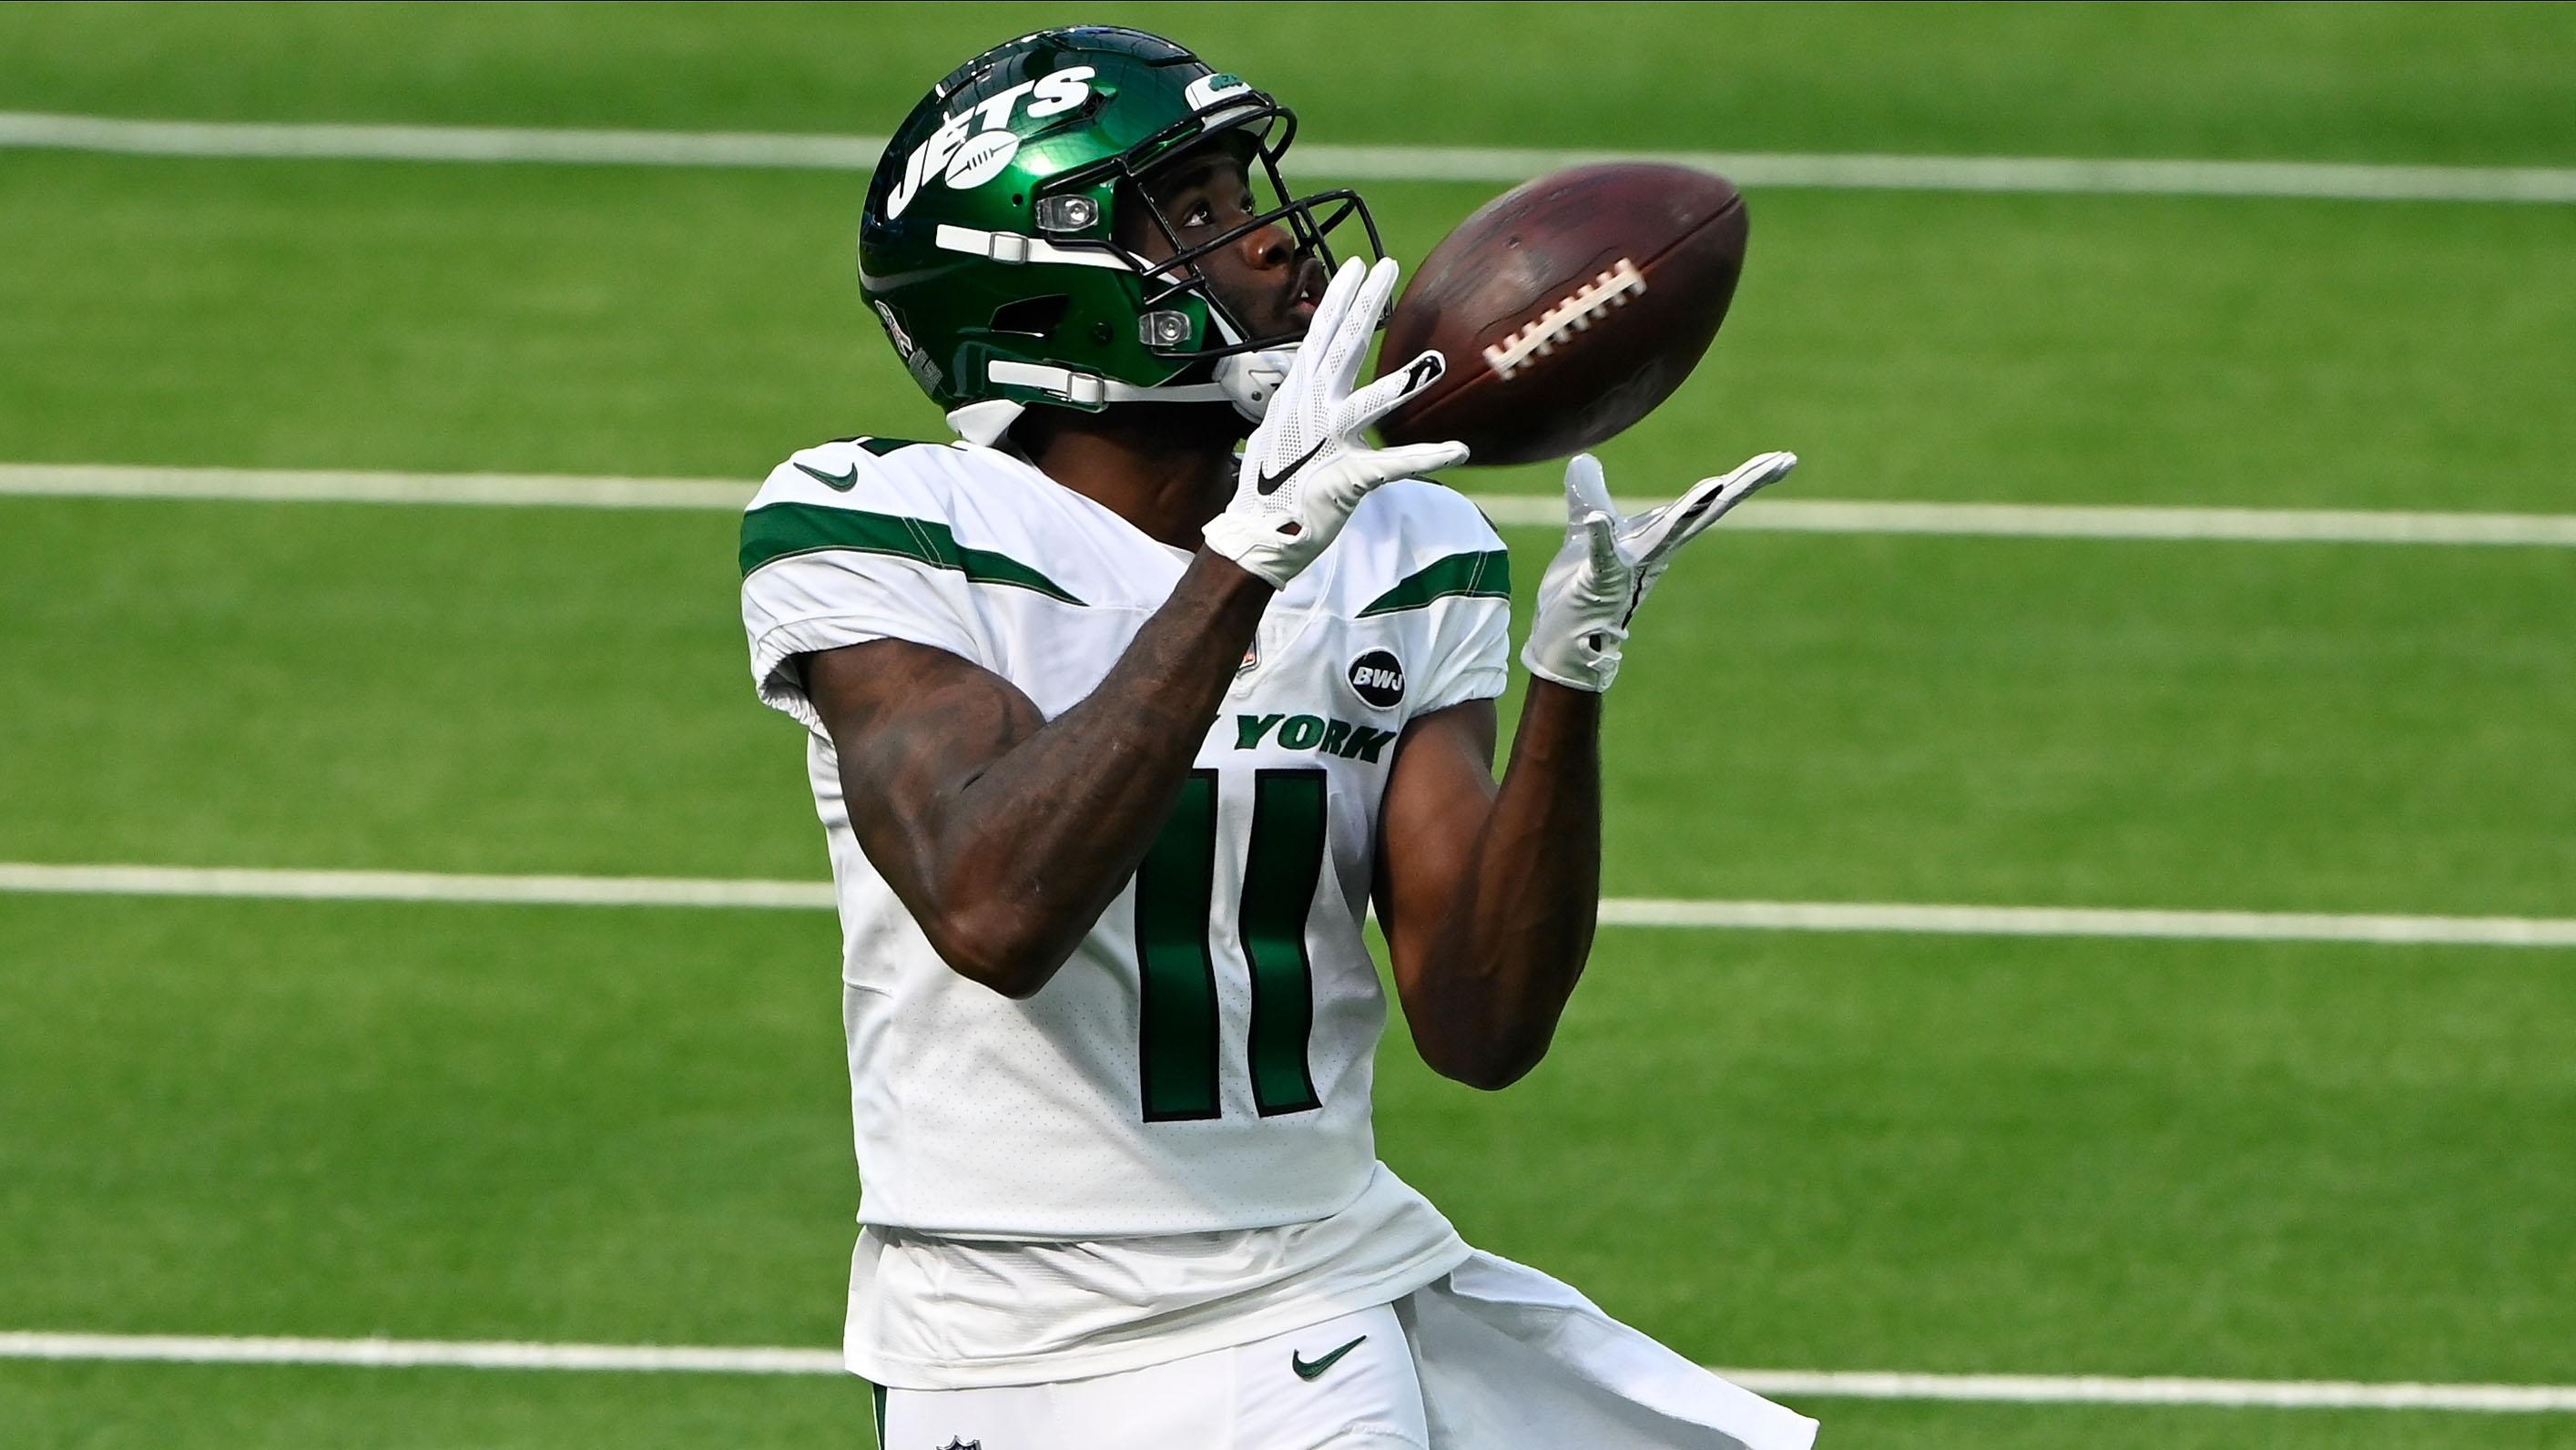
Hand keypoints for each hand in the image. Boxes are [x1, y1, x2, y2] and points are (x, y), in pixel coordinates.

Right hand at [1202, 257, 1466, 588]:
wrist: (1258, 530)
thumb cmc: (1273, 482)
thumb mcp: (1280, 425)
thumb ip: (1302, 397)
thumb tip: (1311, 374)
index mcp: (1298, 396)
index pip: (1319, 336)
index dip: (1339, 300)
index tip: (1356, 266)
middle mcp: (1311, 411)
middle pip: (1340, 349)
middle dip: (1364, 305)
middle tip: (1387, 265)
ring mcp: (1328, 443)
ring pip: (1367, 405)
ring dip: (1400, 384)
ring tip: (1432, 363)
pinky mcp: (1346, 479)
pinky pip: (1391, 467)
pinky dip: (1423, 458)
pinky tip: (1455, 450)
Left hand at [1521, 449, 1797, 691]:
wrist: (1564, 639)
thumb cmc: (1583, 587)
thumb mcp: (1588, 527)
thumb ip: (1590, 494)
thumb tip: (1583, 458)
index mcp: (1659, 534)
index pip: (1707, 500)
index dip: (1744, 478)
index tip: (1783, 459)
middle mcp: (1655, 549)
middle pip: (1705, 511)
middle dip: (1741, 486)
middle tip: (1781, 462)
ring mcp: (1630, 567)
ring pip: (1667, 534)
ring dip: (1689, 510)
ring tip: (1715, 483)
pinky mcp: (1599, 582)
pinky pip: (1602, 557)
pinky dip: (1600, 539)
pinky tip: (1600, 520)